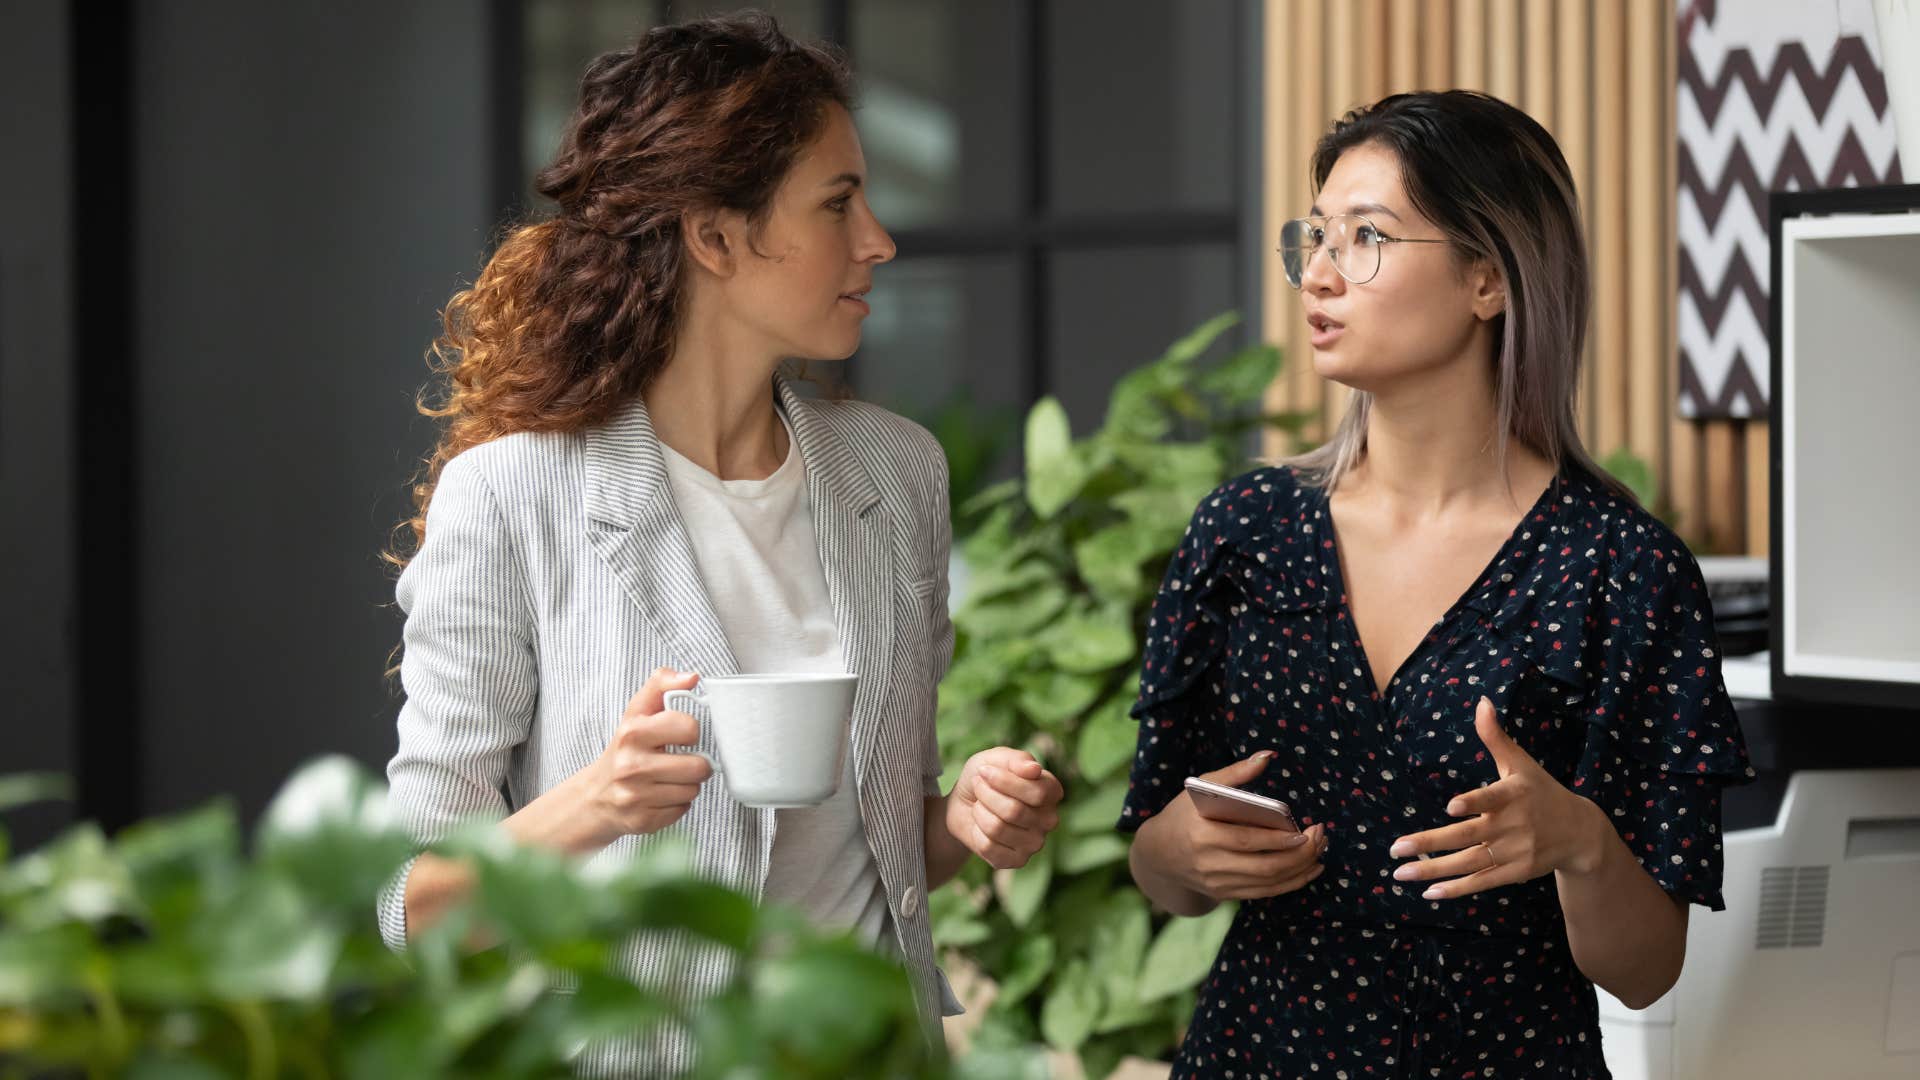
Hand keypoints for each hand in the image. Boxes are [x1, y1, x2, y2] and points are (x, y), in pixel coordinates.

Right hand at [584, 668, 715, 839]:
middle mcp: (631, 766)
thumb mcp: (637, 712)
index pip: (688, 728)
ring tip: (669, 778)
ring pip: (693, 790)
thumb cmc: (625, 749)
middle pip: (698, 766)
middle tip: (681, 760)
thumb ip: (662, 685)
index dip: (690, 731)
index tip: (681, 735)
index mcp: (632, 733)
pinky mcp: (643, 821)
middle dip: (696, 764)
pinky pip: (683, 809)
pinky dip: (678, 804)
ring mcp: (636, 796)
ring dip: (687, 784)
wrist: (596, 795)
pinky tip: (661, 795)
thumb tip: (692, 677)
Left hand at [945, 747, 1064, 868]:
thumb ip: (1018, 760)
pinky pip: (989, 847)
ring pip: (999, 828)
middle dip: (986, 795)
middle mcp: (1049, 819)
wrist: (964, 803)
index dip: (1005, 781)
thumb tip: (1034, 769)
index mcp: (1052, 792)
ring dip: (979, 812)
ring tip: (978, 804)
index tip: (984, 771)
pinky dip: (976, 832)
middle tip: (978, 786)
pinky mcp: (1016, 860)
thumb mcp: (996, 758)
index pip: (1038, 792)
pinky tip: (979, 826)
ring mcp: (1035, 843)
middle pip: (1015, 811)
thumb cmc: (985, 778)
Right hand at [1136, 751, 1326, 901]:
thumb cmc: (1184, 813)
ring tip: (1319, 850)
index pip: (1246, 840)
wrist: (1158, 853)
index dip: (1278, 839)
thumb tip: (1267, 756)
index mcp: (1201, 834)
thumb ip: (1235, 773)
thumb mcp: (1202, 787)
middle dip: (1299, 855)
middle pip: (1264, 866)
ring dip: (1300, 869)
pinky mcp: (1225, 894)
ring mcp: (1217, 883)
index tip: (1304, 830)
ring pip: (1268, 882)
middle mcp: (1209, 863)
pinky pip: (1265, 893)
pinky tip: (1309, 869)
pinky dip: (1291, 883)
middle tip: (1320, 838)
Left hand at [1388, 697, 1607, 899]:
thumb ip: (1495, 737)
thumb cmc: (1542, 791)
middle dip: (1430, 843)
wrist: (1580, 832)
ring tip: (1401, 873)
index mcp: (1513, 795)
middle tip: (1396, 848)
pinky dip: (1457, 889)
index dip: (1473, 803)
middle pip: (1467, 836)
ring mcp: (1514, 852)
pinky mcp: (1516, 872)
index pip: (1491, 798)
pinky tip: (1428, 892)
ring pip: (1469, 862)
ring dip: (1434, 870)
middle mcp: (1513, 825)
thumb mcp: (1521, 763)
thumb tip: (1481, 701)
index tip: (1451, 807)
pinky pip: (1482, 881)